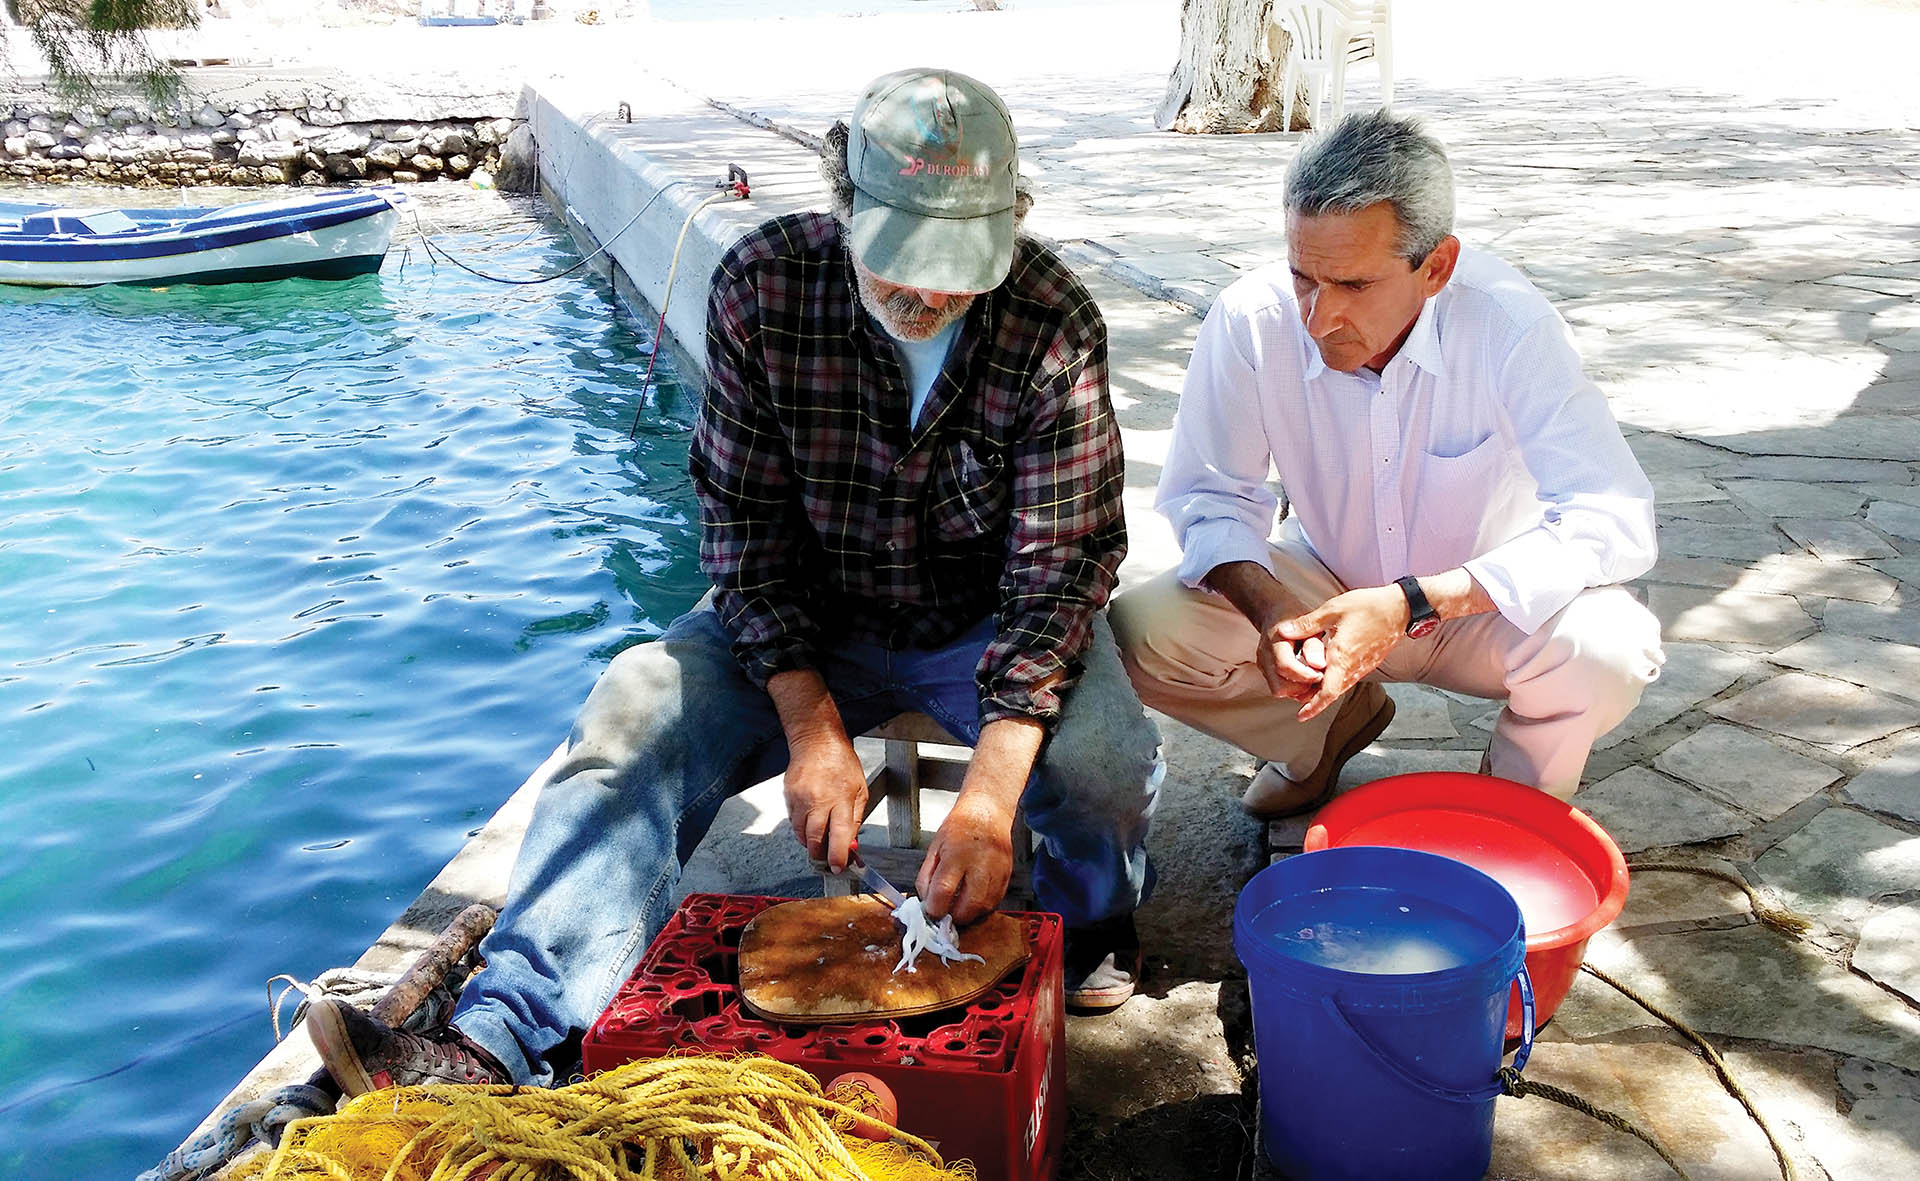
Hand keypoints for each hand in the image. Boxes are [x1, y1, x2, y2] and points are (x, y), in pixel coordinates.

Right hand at [782, 732, 868, 872]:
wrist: (816, 741)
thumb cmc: (841, 762)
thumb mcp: (860, 790)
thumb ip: (855, 820)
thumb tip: (851, 844)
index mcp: (840, 798)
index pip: (839, 835)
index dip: (838, 856)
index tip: (839, 867)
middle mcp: (818, 800)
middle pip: (815, 840)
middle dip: (821, 855)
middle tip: (828, 859)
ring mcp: (800, 799)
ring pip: (801, 834)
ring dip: (811, 843)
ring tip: (821, 839)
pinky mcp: (788, 797)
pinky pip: (793, 822)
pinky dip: (802, 828)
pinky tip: (811, 821)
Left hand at [915, 792, 1015, 924]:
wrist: (989, 811)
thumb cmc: (960, 827)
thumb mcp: (935, 847)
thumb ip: (926, 876)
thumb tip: (925, 901)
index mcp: (956, 855)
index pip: (943, 892)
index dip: (934, 908)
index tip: (931, 911)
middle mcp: (979, 864)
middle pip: (968, 907)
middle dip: (954, 917)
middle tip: (946, 913)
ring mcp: (997, 871)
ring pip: (984, 908)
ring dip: (969, 915)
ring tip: (958, 907)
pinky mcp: (1007, 876)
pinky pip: (995, 902)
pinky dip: (982, 908)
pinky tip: (973, 900)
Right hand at [1253, 613, 1327, 701]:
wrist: (1276, 613)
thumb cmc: (1295, 617)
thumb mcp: (1309, 625)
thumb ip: (1314, 646)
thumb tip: (1319, 665)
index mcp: (1274, 640)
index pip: (1285, 666)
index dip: (1305, 675)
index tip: (1321, 674)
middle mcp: (1265, 655)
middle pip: (1279, 686)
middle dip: (1302, 687)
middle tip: (1317, 677)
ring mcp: (1263, 665)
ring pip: (1278, 690)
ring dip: (1298, 689)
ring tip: (1312, 677)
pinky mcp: (1266, 672)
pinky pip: (1279, 688)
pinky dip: (1294, 687)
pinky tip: (1305, 677)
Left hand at [1275, 584, 1407, 720]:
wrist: (1401, 608)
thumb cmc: (1368, 606)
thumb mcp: (1332, 610)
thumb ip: (1307, 624)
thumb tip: (1282, 632)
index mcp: (1342, 657)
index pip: (1327, 692)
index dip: (1313, 707)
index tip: (1300, 717)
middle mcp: (1354, 667)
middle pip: (1332, 693)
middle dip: (1314, 700)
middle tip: (1296, 702)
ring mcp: (1364, 666)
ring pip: (1341, 686)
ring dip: (1324, 691)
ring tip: (1306, 690)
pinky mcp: (1369, 662)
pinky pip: (1349, 678)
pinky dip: (1335, 681)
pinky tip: (1326, 673)